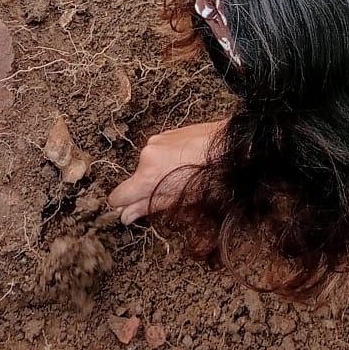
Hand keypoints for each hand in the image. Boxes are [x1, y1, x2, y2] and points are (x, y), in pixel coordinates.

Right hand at [107, 118, 228, 224]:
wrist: (231, 146)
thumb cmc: (210, 176)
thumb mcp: (178, 200)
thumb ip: (147, 207)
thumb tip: (126, 216)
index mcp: (147, 175)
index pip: (117, 195)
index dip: (122, 206)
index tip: (129, 210)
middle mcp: (147, 154)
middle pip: (135, 180)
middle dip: (147, 188)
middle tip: (171, 193)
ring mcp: (156, 141)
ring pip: (147, 165)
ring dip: (158, 173)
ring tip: (182, 175)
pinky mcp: (166, 133)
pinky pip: (158, 152)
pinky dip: (166, 160)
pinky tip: (185, 162)